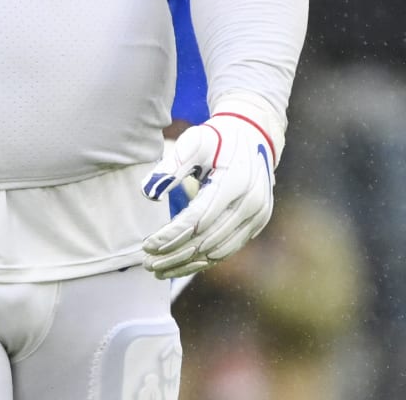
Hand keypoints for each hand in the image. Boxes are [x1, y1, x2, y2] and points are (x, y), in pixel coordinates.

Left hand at [141, 100, 280, 279]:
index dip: (170, 236)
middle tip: (147, 264)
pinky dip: (205, 260)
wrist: (255, 135)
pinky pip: (229, 248)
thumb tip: (148, 193)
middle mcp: (251, 203)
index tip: (146, 245)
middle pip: (207, 240)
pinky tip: (183, 264)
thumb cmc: (218, 138)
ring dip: (187, 264)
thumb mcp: (194, 141)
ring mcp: (258, 216)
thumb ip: (170, 166)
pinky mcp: (258, 223)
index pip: (197, 219)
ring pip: (218, 251)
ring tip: (159, 270)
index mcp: (235, 182)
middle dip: (174, 255)